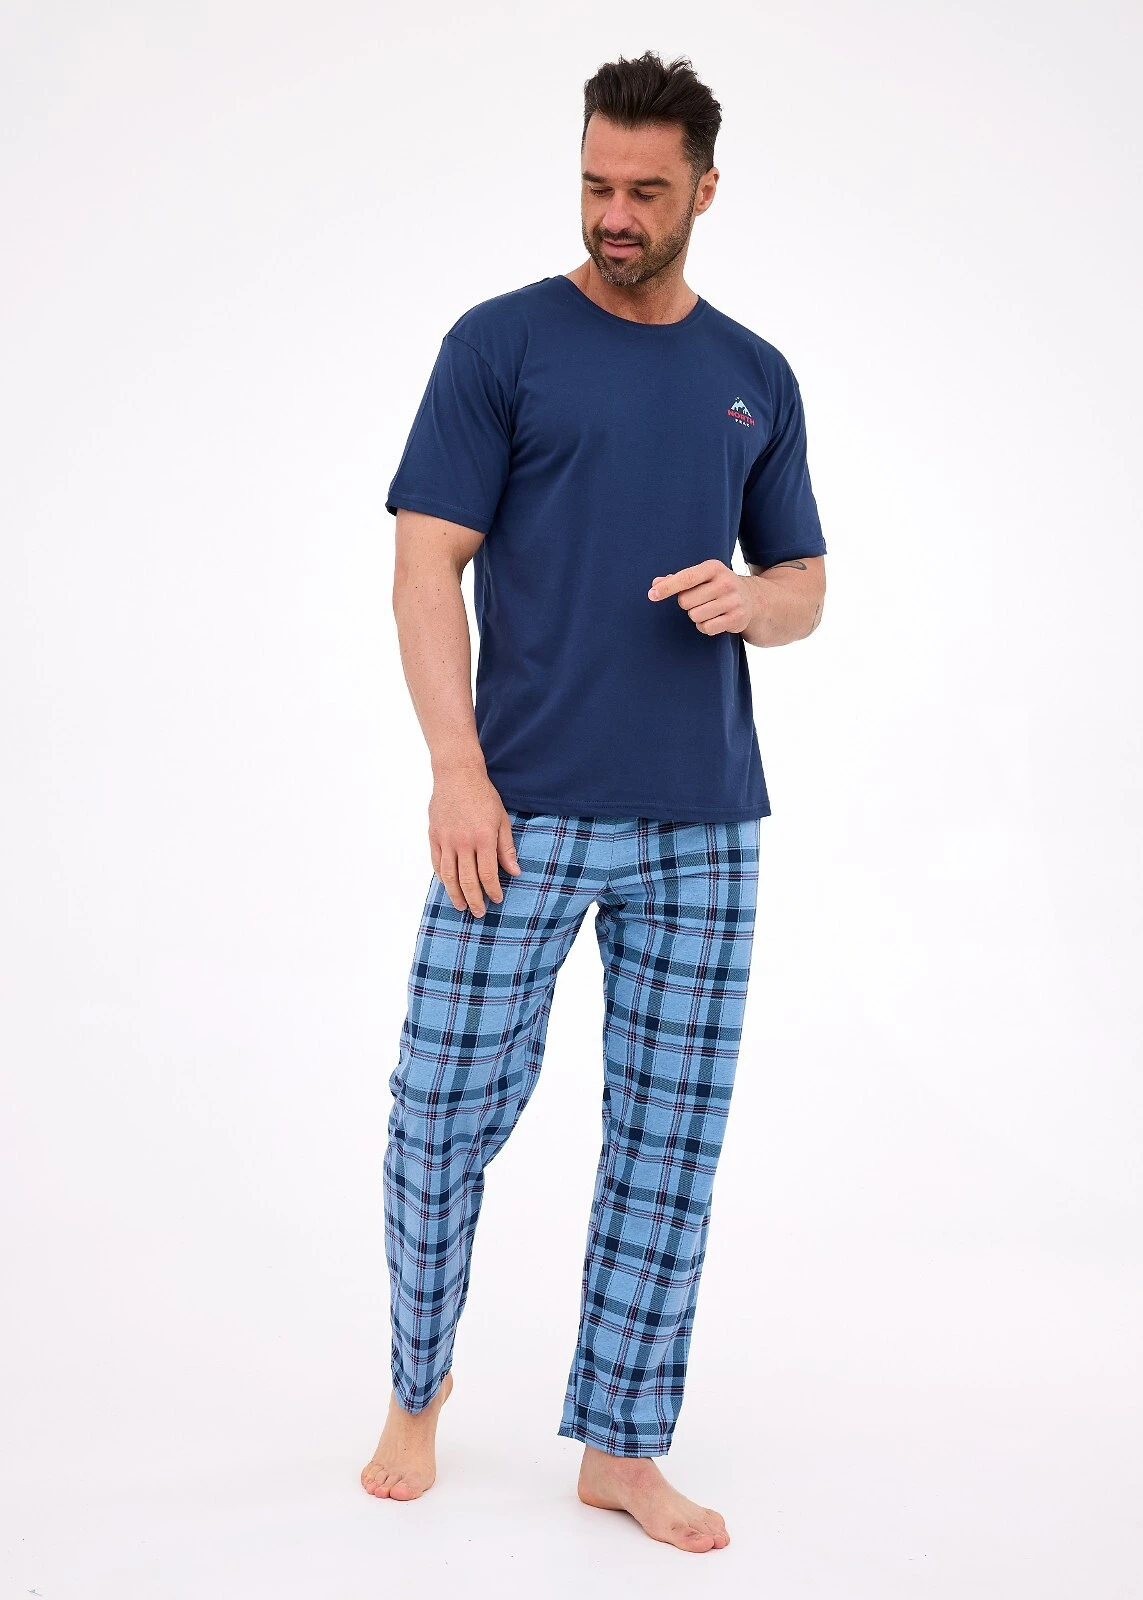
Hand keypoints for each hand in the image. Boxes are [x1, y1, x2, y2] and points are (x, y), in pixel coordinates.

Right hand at [428, 765, 521, 916]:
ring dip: (455, 894)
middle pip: (467, 880)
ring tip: (461, 906)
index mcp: (483, 838)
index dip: (493, 891)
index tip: (497, 899)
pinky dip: (442, 877)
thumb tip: (515, 872)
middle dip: (475, 900)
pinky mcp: (434, 836)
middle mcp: (463, 842)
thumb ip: (506, 848)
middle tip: (479, 913)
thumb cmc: (483, 796)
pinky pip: (436, 863)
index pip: (488, 874)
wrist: (457, 775)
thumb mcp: (502, 820)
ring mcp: (446, 840)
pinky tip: (448, 886)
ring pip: (449, 876)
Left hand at [648, 559, 756, 635]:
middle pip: (686, 601)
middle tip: (699, 600)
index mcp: (714, 567)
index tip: (652, 595)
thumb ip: (677, 579)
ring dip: (696, 616)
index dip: (667, 587)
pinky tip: (715, 619)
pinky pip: (706, 628)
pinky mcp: (737, 618)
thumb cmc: (718, 586)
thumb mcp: (702, 576)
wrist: (753, 598)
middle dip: (686, 604)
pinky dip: (705, 626)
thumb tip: (655, 584)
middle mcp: (725, 582)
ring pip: (695, 616)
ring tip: (708, 609)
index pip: (685, 578)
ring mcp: (733, 601)